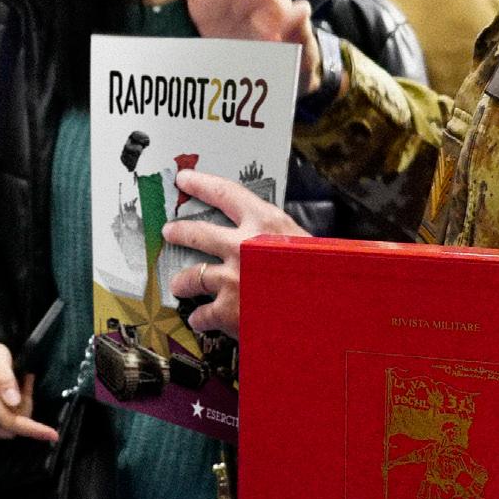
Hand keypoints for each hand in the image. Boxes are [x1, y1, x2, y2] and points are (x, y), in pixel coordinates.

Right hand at [0, 340, 58, 442]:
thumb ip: (5, 378)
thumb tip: (14, 402)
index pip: (9, 419)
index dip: (32, 428)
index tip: (52, 434)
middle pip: (13, 424)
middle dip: (26, 406)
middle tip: (26, 382)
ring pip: (10, 428)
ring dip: (20, 410)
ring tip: (18, 388)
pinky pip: (3, 428)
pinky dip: (13, 414)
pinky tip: (11, 398)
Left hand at [162, 167, 308, 338]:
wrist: (327, 310)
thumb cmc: (321, 275)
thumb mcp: (302, 242)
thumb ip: (276, 237)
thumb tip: (262, 236)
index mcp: (266, 222)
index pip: (225, 193)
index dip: (201, 184)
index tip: (185, 179)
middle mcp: (243, 246)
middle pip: (197, 233)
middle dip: (180, 232)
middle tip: (171, 231)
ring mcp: (232, 278)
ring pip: (191, 276)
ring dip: (182, 282)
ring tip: (178, 284)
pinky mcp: (227, 309)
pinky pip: (202, 313)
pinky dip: (201, 318)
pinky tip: (200, 319)